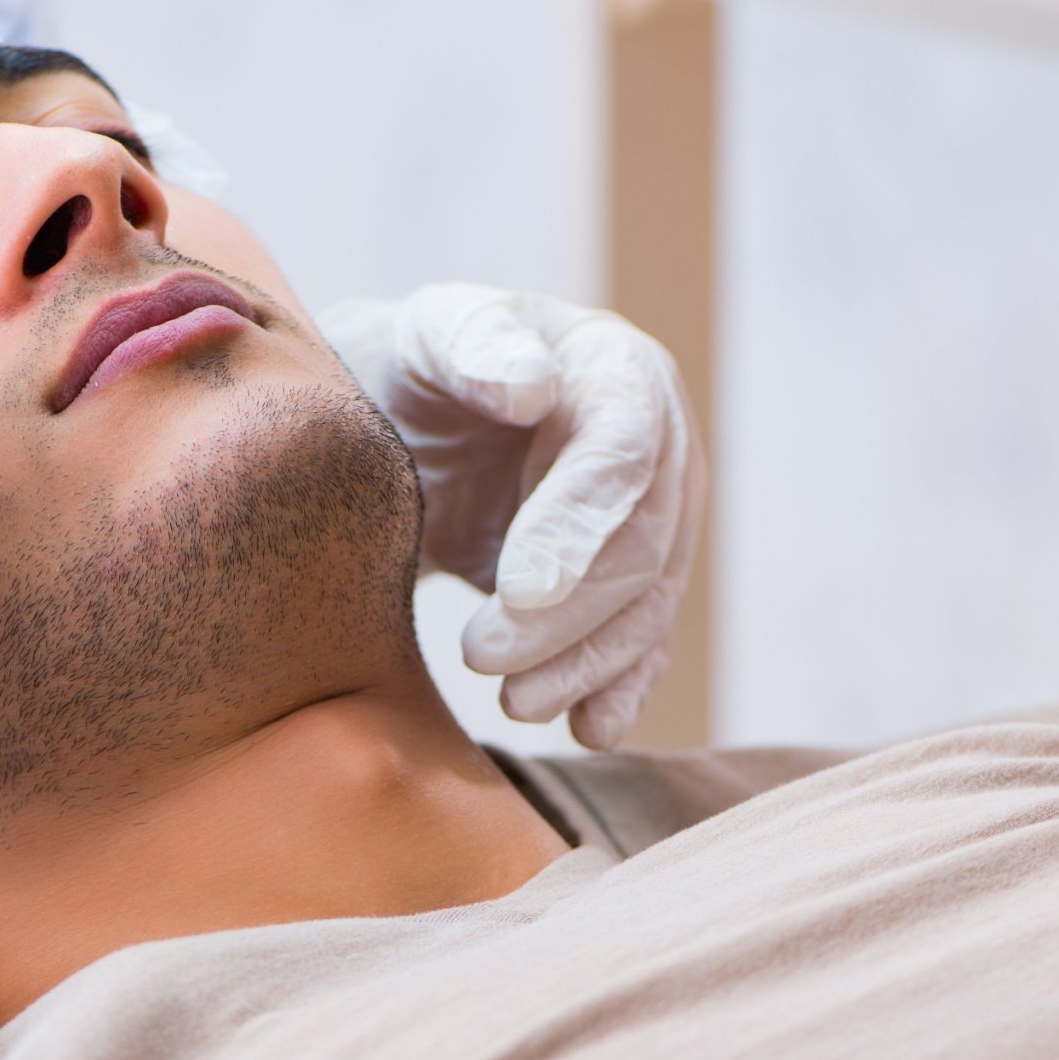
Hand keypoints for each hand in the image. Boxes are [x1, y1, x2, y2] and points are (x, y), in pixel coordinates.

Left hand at [322, 284, 699, 747]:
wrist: (403, 414)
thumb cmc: (415, 364)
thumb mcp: (426, 332)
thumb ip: (472, 343)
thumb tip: (531, 388)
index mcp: (618, 371)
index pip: (623, 454)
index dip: (579, 527)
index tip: (520, 591)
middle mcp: (655, 448)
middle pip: (642, 546)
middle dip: (568, 616)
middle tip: (481, 656)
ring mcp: (648, 521)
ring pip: (646, 607)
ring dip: (586, 664)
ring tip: (515, 704)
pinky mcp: (621, 582)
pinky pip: (639, 642)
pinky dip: (614, 687)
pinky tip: (587, 727)